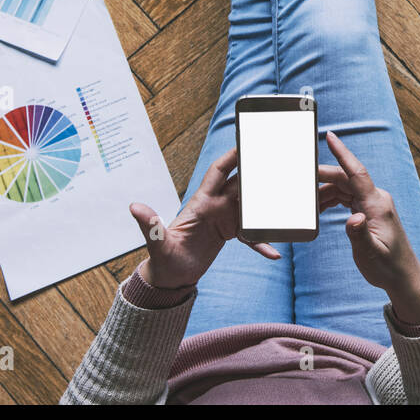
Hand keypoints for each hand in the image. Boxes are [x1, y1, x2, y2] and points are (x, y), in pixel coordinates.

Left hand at [130, 148, 279, 289]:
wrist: (170, 278)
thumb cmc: (163, 260)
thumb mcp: (158, 244)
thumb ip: (151, 224)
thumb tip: (134, 207)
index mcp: (201, 202)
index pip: (219, 171)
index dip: (232, 156)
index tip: (248, 142)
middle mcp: (215, 206)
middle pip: (241, 183)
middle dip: (256, 171)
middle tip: (277, 163)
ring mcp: (224, 219)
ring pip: (250, 204)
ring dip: (265, 203)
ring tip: (284, 201)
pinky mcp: (229, 233)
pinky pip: (250, 233)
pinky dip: (262, 240)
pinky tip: (274, 252)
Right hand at [318, 131, 419, 324]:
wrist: (402, 276)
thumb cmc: (388, 266)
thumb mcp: (370, 253)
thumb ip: (360, 235)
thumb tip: (352, 218)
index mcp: (376, 204)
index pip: (357, 173)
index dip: (343, 153)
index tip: (330, 137)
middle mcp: (376, 199)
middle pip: (345, 179)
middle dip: (322, 177)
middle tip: (299, 180)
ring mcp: (373, 204)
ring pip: (344, 188)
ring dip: (324, 192)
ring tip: (306, 202)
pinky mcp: (369, 211)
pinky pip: (347, 197)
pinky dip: (331, 200)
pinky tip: (319, 208)